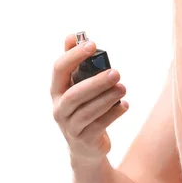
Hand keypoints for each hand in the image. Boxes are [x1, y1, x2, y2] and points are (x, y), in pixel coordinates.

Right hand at [50, 34, 128, 162]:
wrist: (86, 146)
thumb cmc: (83, 107)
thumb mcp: (77, 86)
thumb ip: (75, 62)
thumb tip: (72, 36)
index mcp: (57, 91)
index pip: (59, 69)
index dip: (74, 56)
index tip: (93, 44)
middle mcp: (59, 109)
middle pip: (74, 94)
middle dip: (95, 82)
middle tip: (116, 72)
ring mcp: (71, 126)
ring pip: (87, 112)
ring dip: (107, 98)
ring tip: (123, 88)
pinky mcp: (85, 140)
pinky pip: (99, 126)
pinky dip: (113, 114)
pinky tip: (124, 105)